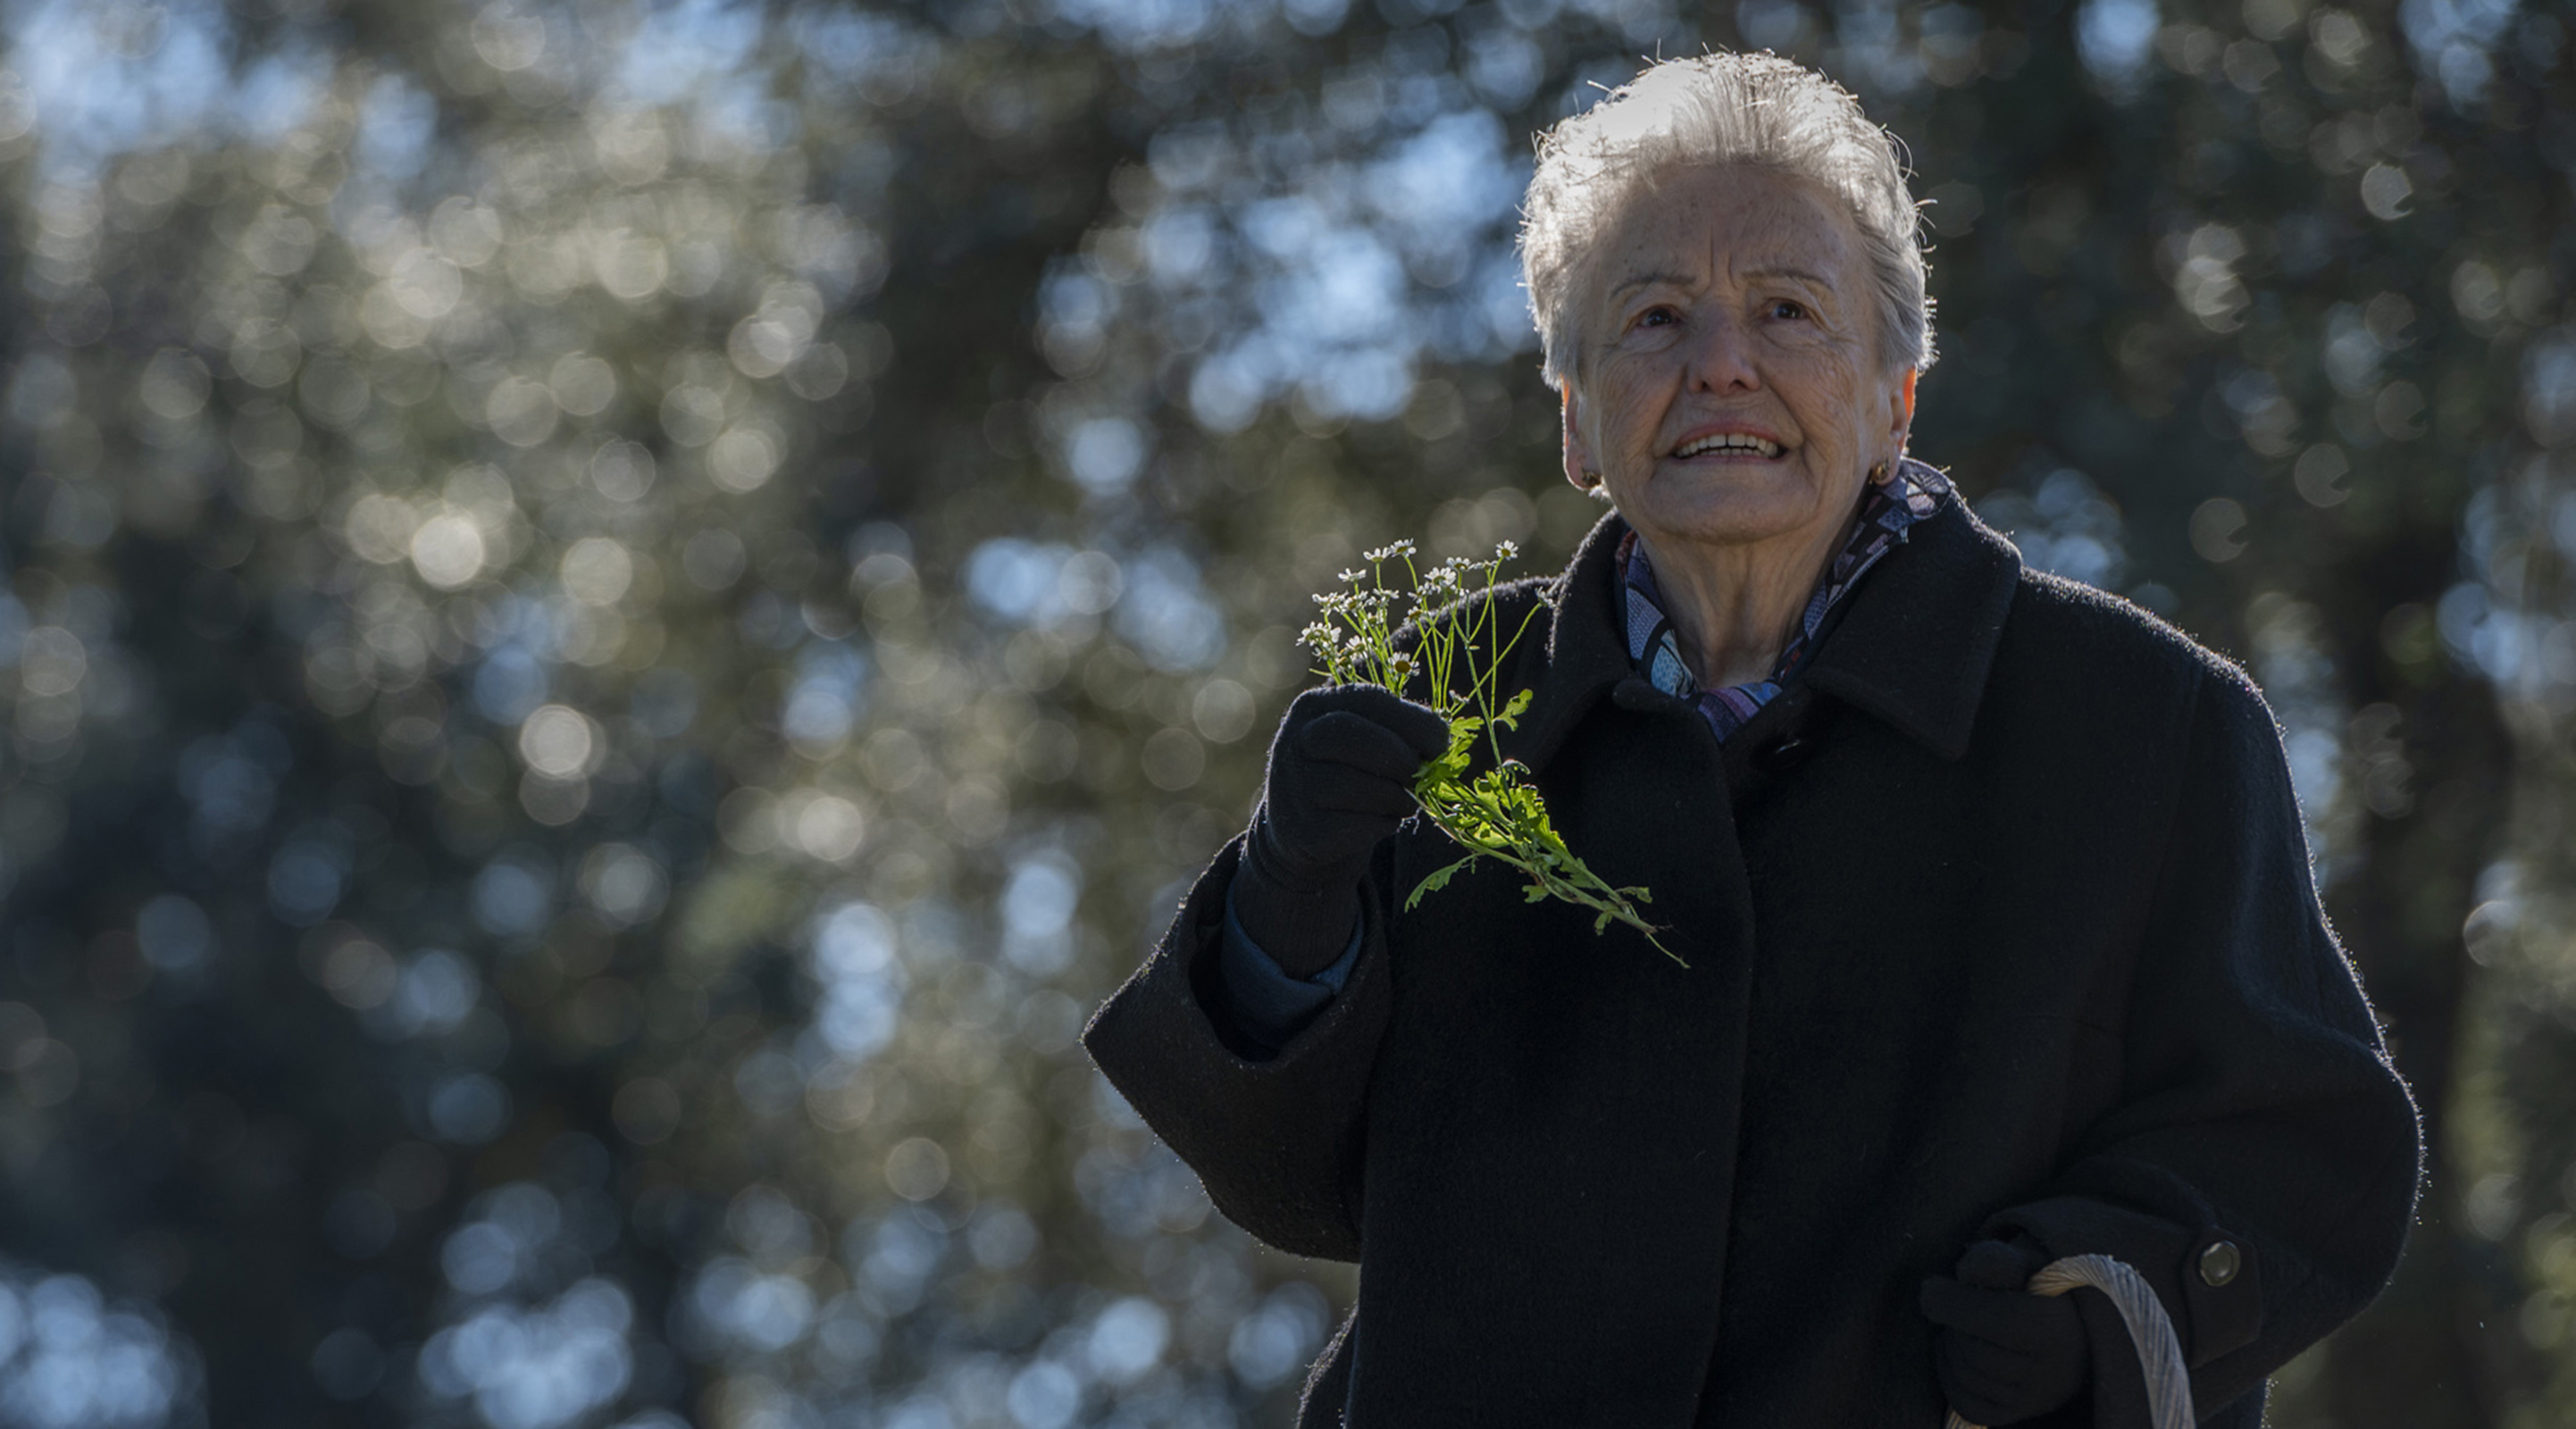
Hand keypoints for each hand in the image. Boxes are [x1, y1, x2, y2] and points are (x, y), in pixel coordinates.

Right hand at [1232, 685, 1449, 974]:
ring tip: (1401, 803)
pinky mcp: (1303, 830)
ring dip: (1396, 798)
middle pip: (1354, 737)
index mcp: (1316, 706)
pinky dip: (1381, 826)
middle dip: (1401, 759)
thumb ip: (1401, 733)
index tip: (1440, 745)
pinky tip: (1379, 823)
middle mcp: (1296, 740)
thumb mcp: (1368, 741)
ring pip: (1357, 785)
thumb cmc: (1351, 774)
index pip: (1371, 700)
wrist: (1304, 830)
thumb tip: (1440, 747)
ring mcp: (1293, 786)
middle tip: (1418, 777)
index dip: (1415, 722)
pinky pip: (1356, 825)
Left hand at [1920, 1235, 2089, 1424]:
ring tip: (1957, 1325)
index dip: (1955, 1304)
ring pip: (1969, 1377)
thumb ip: (1996, 1261)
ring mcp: (2036, 1399)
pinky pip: (1969, 1405)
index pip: (2001, 1322)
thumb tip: (1968, 1273)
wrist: (2067, 1332)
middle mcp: (2053, 1372)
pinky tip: (1952, 1352)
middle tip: (1951, 1304)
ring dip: (1950, 1347)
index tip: (1930, 1287)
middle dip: (1953, 1324)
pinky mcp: (2018, 1414)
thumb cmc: (2034, 1291)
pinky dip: (1949, 1378)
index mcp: (2058, 1328)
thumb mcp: (2023, 1264)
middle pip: (1977, 1352)